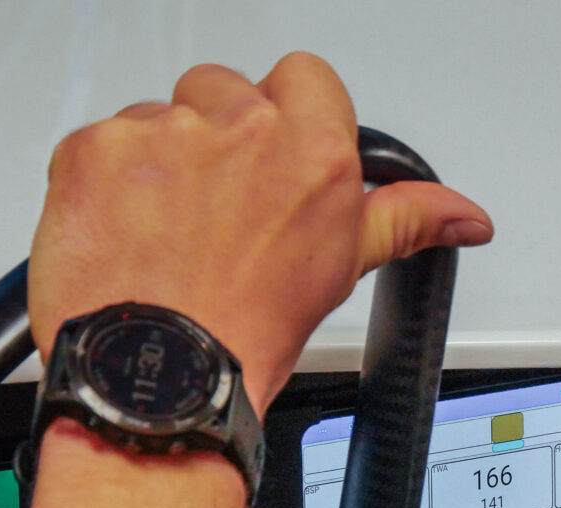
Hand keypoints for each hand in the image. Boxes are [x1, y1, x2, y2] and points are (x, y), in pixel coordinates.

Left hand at [28, 52, 492, 416]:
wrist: (162, 375)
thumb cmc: (245, 332)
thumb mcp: (339, 271)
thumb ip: (404, 222)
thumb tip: (464, 216)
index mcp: (312, 151)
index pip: (305, 79)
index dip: (286, 122)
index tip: (272, 167)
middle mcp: (241, 129)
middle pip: (226, 91)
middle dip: (219, 141)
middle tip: (215, 211)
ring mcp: (163, 134)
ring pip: (162, 117)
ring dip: (162, 161)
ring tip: (167, 231)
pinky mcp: (96, 147)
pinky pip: (101, 140)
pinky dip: (107, 181)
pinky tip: (125, 232)